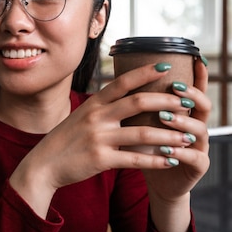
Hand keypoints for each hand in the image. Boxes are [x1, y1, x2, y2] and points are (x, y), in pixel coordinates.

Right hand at [10, 60, 209, 216]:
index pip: (123, 82)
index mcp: (93, 104)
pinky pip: (135, 160)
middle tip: (188, 103)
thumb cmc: (66, 140)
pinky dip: (157, 160)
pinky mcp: (101, 160)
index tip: (166, 65)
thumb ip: (103, 106)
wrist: (43, 165)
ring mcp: (99, 139)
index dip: (145, 72)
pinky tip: (172, 160)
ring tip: (188, 137)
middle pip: (138, 103)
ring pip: (143, 134)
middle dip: (167, 102)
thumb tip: (127, 94)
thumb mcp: (81, 116)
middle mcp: (96, 118)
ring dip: (169, 135)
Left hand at [140, 57, 210, 201]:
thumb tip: (121, 76)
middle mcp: (197, 127)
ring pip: (201, 130)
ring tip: (166, 117)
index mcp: (185, 114)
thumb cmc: (147, 149)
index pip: (195, 90)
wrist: (157, 181)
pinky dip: (181, 152)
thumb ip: (140, 105)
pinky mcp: (198, 167)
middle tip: (175, 88)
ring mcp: (200, 146)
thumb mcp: (142, 123)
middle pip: (204, 105)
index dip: (198, 75)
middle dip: (191, 95)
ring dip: (183, 122)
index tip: (195, 58)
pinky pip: (194, 157)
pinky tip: (169, 148)